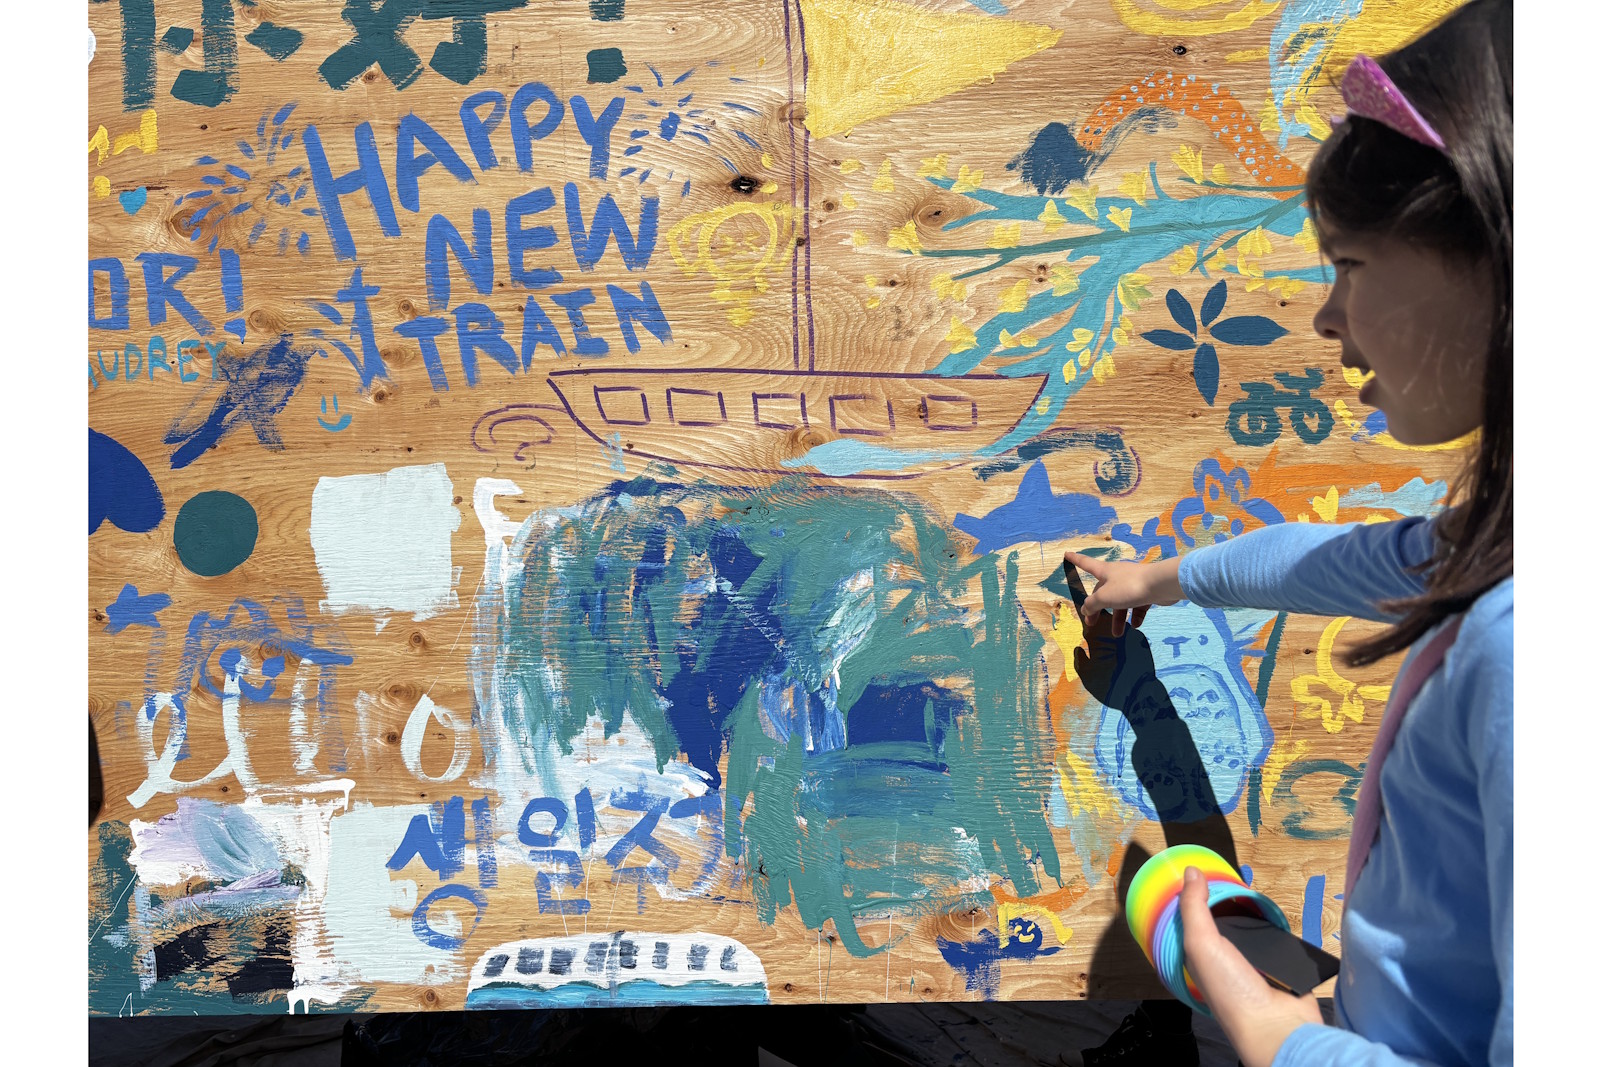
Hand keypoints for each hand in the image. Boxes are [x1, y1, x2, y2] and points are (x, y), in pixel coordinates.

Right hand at [1062, 551, 1182, 636]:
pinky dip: (1135, 615)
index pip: (1086, 564)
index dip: (1076, 560)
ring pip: (1121, 602)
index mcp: (1105, 572)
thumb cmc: (1128, 587)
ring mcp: (1132, 583)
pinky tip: (1136, 625)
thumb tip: (1085, 608)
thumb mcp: (1104, 597)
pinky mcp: (1146, 591)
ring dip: (1118, 618)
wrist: (1160, 585)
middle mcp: (1117, 575)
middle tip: (1093, 623)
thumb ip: (1092, 604)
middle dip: (1098, 608)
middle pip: (1103, 592)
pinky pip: (1137, 605)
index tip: (1067, 554)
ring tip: (1118, 634)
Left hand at [1180, 866, 1324, 1066]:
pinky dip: (1278, 930)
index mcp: (1200, 958)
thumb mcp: (1201, 944)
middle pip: (1226, 923)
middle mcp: (1224, 961)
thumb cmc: (1232, 991)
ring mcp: (1253, 965)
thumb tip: (1190, 871)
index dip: (1197, 900)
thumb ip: (1194, 908)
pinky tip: (1277, 915)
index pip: (1194, 922)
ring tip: (1257, 894)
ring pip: (1252, 931)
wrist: (1278, 1027)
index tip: (1203, 874)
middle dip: (1230, 905)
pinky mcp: (1279, 968)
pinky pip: (1277, 941)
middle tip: (1236, 879)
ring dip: (1256, 917)